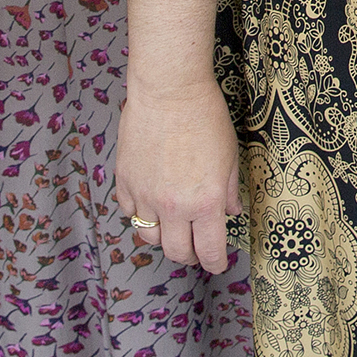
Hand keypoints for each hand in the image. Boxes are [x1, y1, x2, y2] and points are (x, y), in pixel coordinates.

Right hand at [111, 76, 241, 273]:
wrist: (169, 91)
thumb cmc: (205, 117)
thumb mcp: (229, 156)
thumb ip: (229, 191)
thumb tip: (232, 212)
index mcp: (204, 202)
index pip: (208, 250)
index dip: (214, 263)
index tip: (217, 265)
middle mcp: (173, 206)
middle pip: (176, 251)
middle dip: (189, 256)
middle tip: (196, 249)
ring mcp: (144, 195)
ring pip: (149, 236)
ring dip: (163, 237)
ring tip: (173, 228)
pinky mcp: (124, 181)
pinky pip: (129, 212)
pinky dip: (141, 214)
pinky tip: (152, 204)